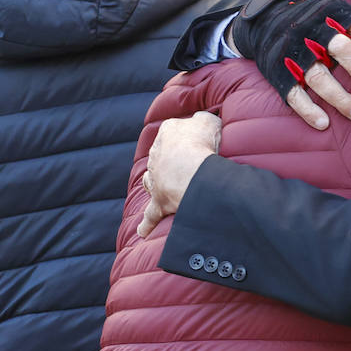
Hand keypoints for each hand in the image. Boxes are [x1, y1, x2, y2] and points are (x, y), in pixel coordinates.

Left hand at [137, 111, 221, 237]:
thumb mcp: (208, 121)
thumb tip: (201, 121)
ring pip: (152, 181)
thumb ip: (203, 119)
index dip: (184, 137)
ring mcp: (156, 179)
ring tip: (158, 188)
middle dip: (169, 161)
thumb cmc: (202, 143)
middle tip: (182, 165)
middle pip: (161, 157)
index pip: (173, 132)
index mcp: (168, 133)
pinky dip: (146, 224)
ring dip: (155, 184)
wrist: (193, 168)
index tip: (193, 140)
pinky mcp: (159, 201)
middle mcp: (157, 156)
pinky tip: (142, 232)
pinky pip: (151, 215)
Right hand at [285, 12, 350, 129]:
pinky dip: (308, 110)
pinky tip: (324, 123)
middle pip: (341, 49)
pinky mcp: (279, 73)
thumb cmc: (314, 19)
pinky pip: (293, 94)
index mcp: (333, 16)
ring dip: (340, 98)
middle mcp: (314, 33)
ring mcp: (296, 54)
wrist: (265, 18)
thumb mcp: (336, 10)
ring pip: (318, 77)